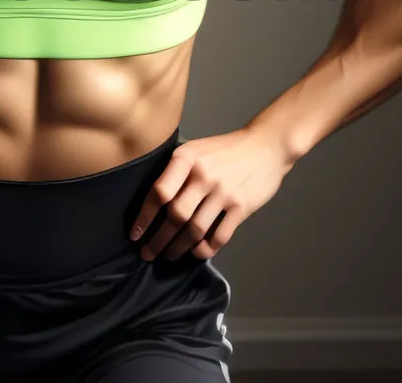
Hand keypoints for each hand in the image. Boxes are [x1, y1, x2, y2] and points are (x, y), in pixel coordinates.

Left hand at [129, 124, 294, 260]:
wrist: (265, 146)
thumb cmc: (225, 149)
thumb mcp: (196, 149)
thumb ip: (177, 170)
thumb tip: (153, 202)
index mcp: (186, 158)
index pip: (159, 192)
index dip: (144, 217)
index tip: (135, 235)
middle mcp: (202, 175)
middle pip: (175, 216)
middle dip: (158, 240)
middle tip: (148, 254)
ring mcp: (223, 192)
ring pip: (194, 230)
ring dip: (178, 248)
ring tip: (169, 256)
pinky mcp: (241, 207)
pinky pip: (218, 237)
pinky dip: (205, 249)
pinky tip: (196, 252)